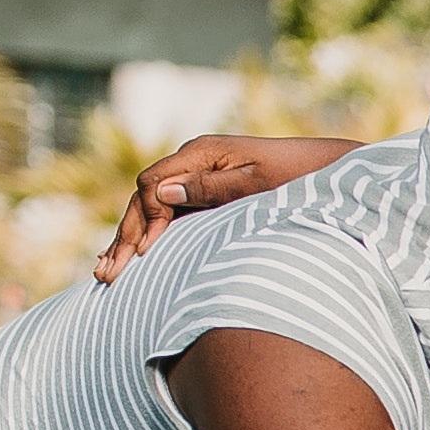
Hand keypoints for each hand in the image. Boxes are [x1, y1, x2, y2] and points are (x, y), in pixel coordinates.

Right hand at [90, 132, 350, 283]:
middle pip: (143, 198)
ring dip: (127, 240)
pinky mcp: (204, 192)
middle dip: (124, 236)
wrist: (325, 168)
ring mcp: (196, 176)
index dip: (145, 218)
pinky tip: (131, 258)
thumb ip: (210, 188)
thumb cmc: (297, 176)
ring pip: (149, 208)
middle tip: (106, 275)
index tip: (144, 252)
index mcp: (200, 154)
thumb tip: (161, 191)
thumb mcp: (256, 183)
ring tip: (105, 273)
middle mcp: (192, 161)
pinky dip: (147, 236)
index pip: (152, 184)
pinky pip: (166, 214)